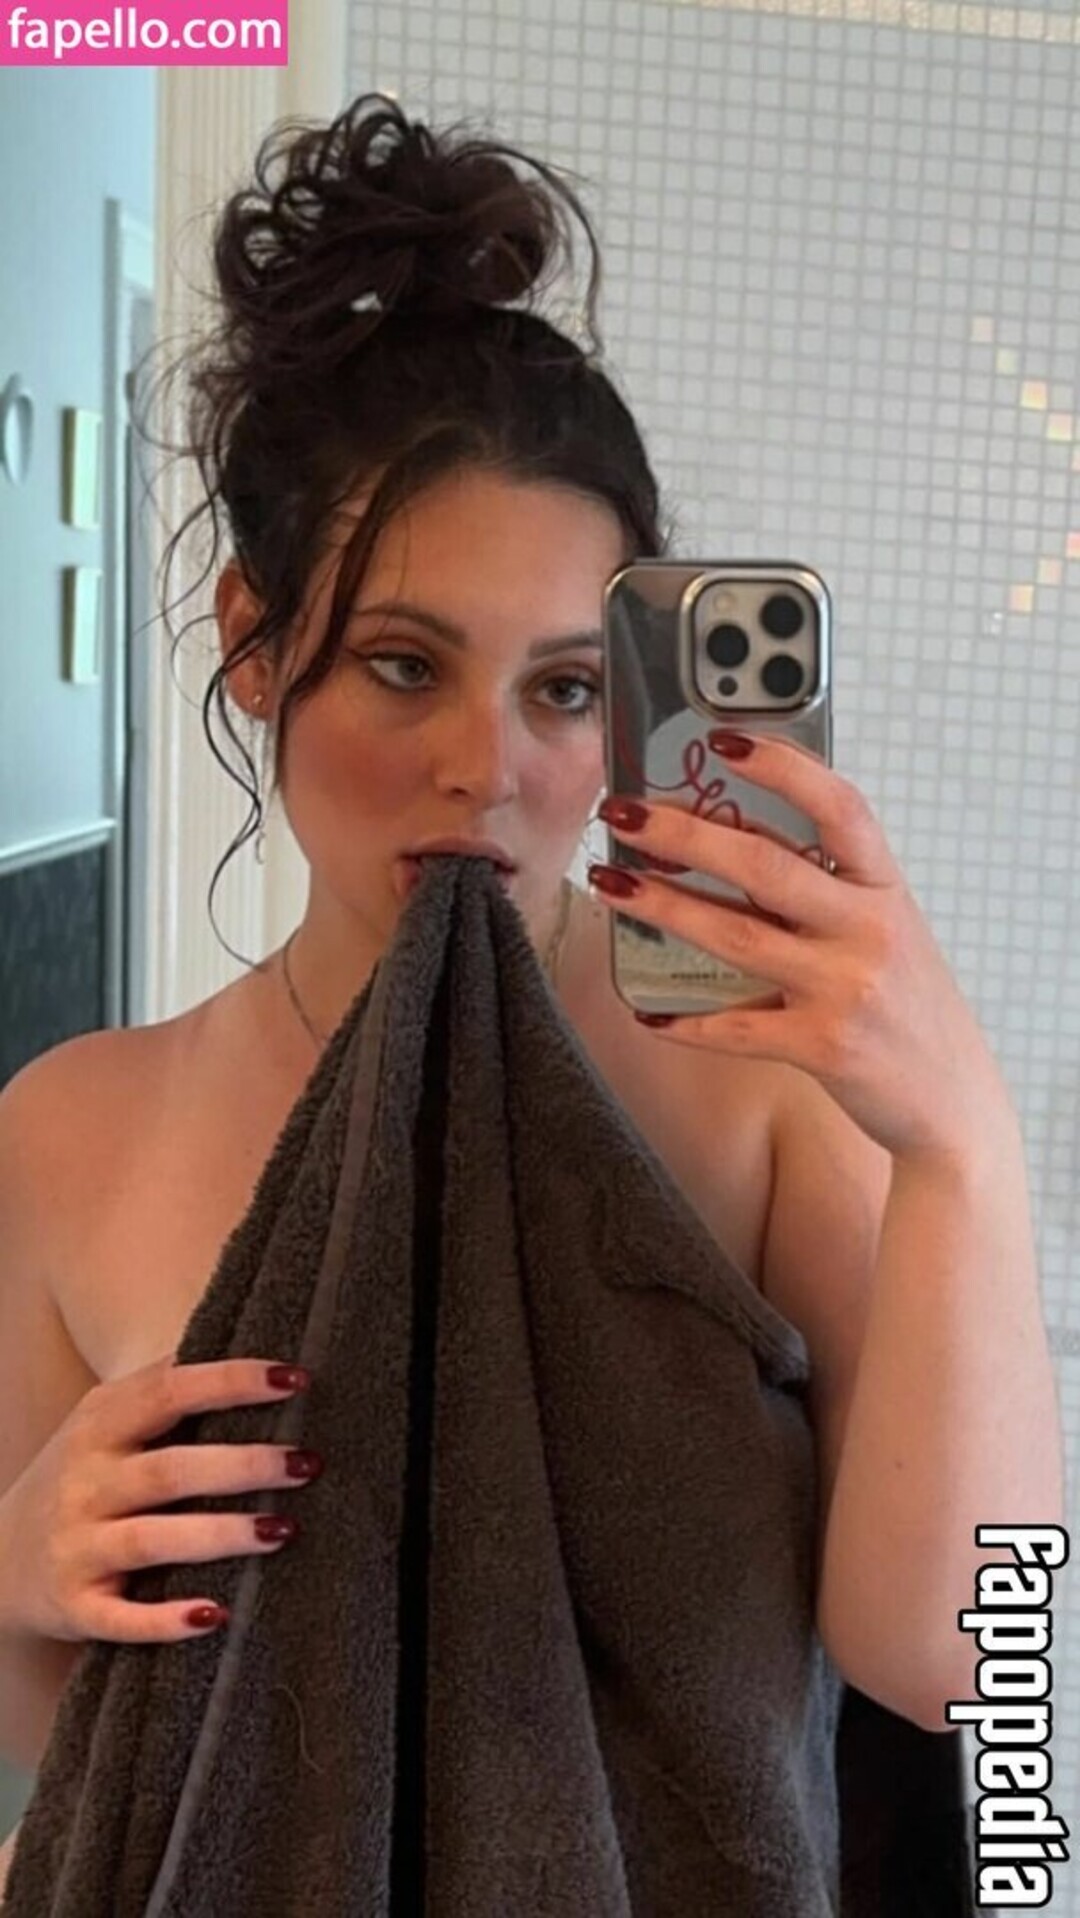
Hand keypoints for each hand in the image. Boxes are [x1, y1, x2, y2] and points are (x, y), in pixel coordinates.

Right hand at [0, 1353, 319, 1645]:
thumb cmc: (82, 1476)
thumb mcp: (104, 1420)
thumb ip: (163, 1385)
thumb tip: (249, 1341)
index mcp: (99, 1424)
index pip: (169, 1391)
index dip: (232, 1382)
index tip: (296, 1379)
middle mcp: (86, 1482)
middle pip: (171, 1470)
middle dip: (242, 1465)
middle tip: (307, 1463)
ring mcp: (78, 1546)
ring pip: (154, 1540)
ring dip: (220, 1535)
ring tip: (283, 1530)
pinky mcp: (76, 1606)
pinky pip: (122, 1617)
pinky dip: (166, 1620)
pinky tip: (216, 1615)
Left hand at [590, 730, 1013, 1165]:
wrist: (951, 1100)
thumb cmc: (906, 1004)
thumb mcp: (883, 929)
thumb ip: (825, 886)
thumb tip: (729, 836)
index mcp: (884, 890)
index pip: (839, 806)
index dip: (782, 767)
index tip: (723, 740)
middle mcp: (868, 931)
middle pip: (764, 866)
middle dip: (683, 833)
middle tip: (624, 814)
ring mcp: (845, 989)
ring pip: (735, 936)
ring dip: (663, 906)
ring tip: (611, 884)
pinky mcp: (822, 1047)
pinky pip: (735, 1028)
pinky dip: (685, 1022)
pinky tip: (647, 1012)